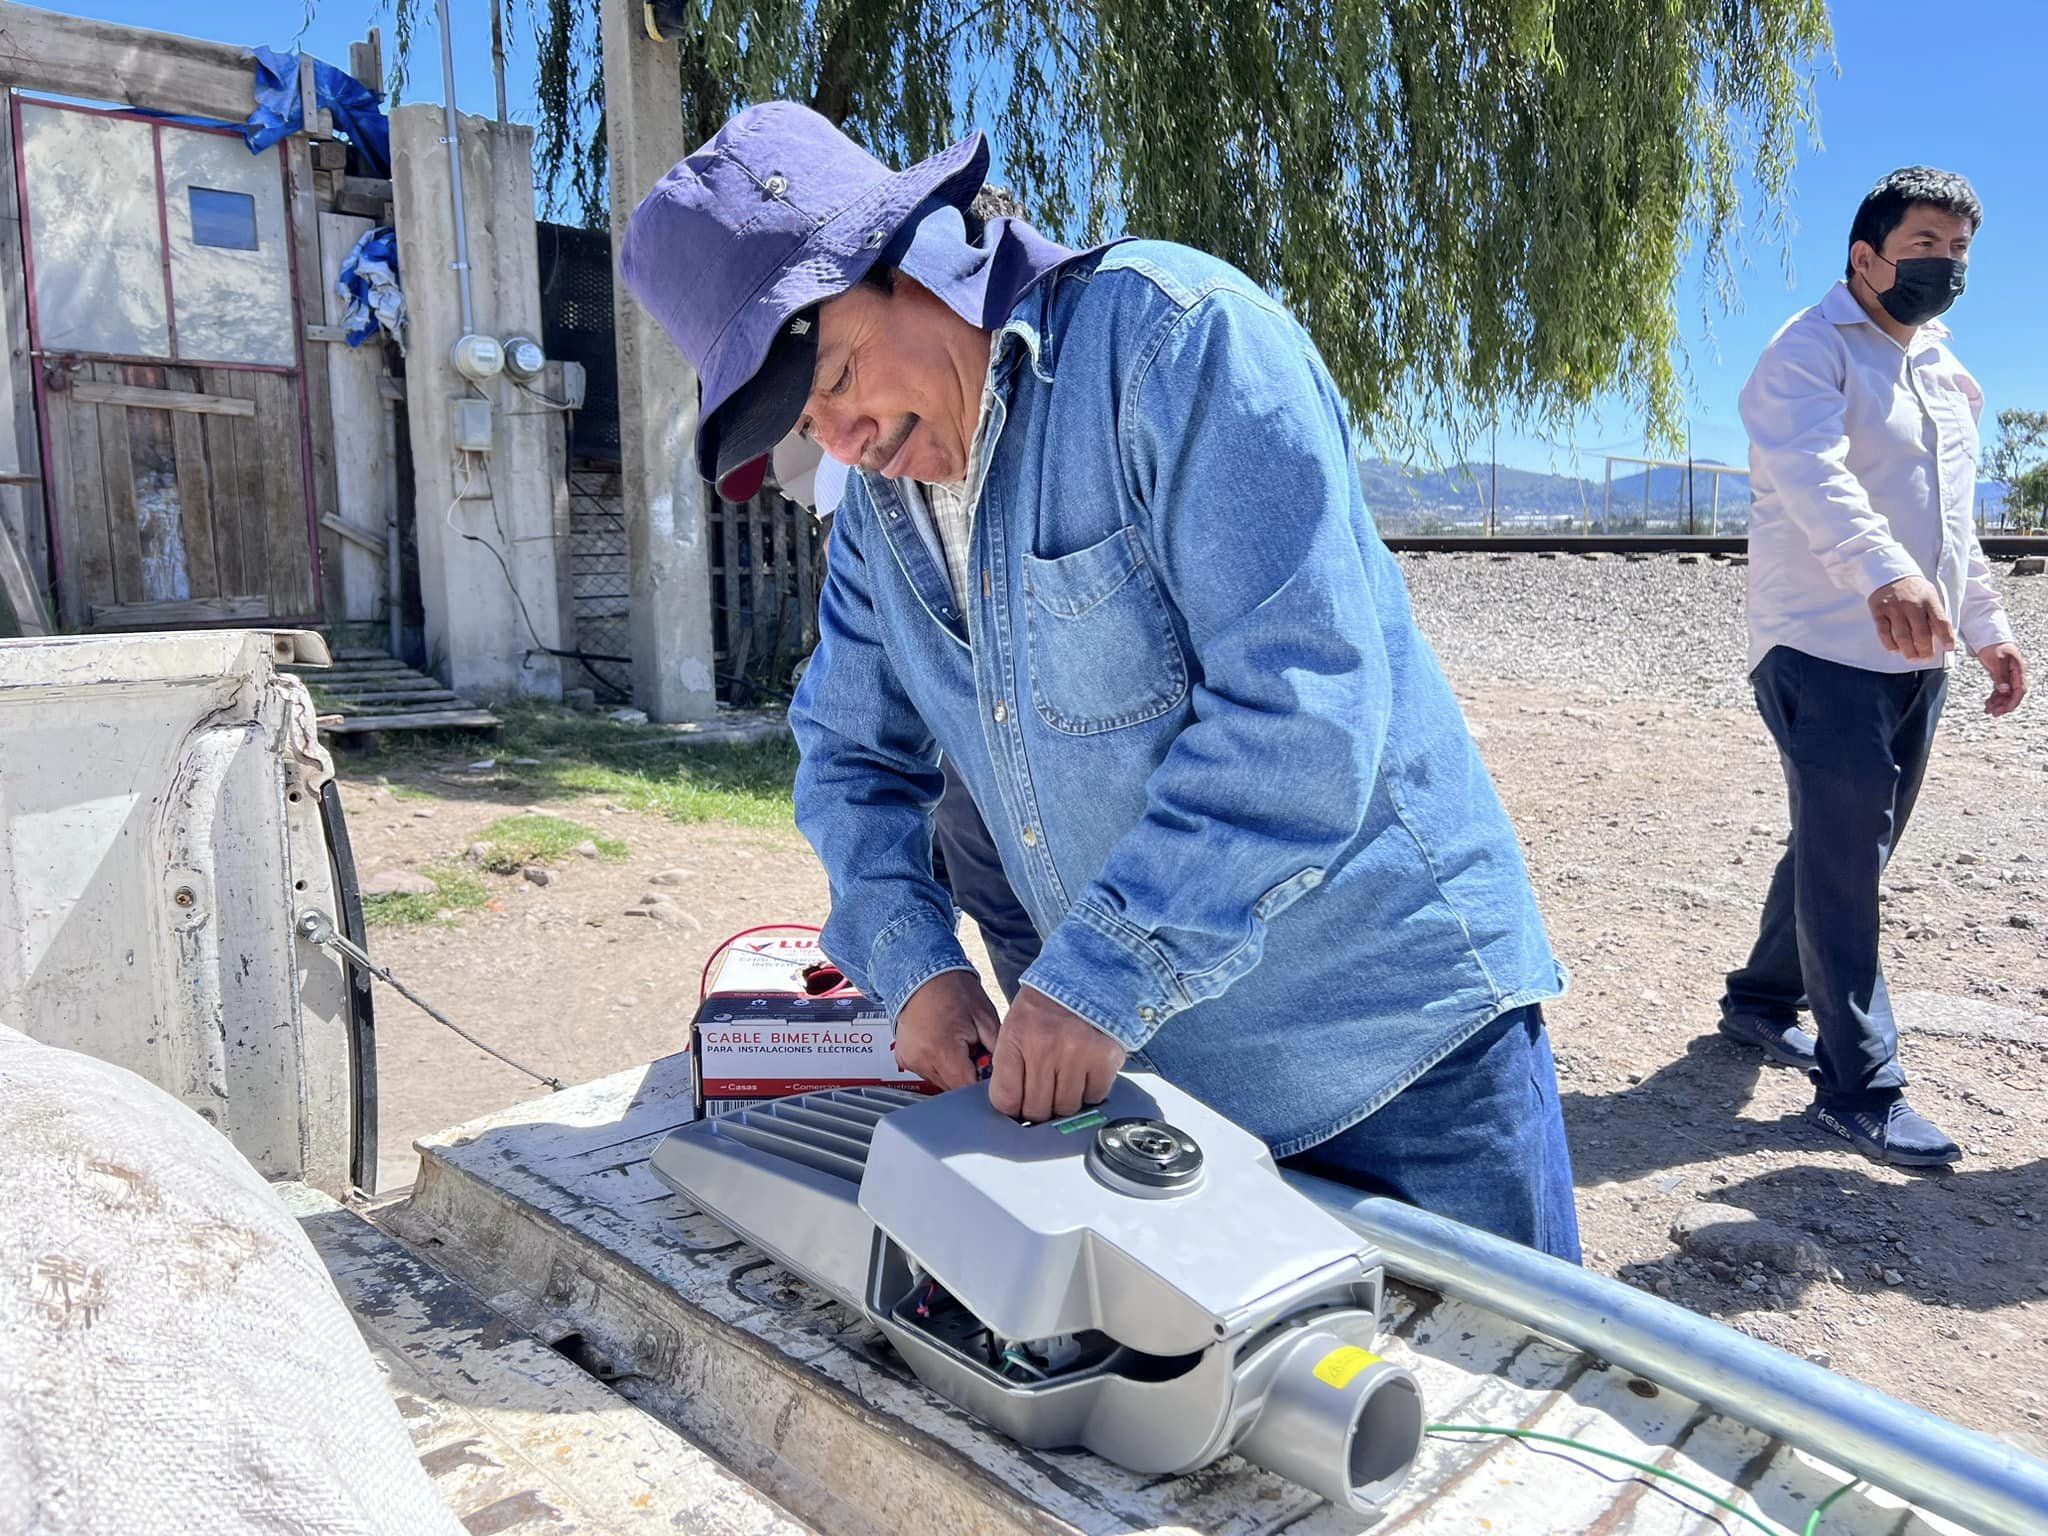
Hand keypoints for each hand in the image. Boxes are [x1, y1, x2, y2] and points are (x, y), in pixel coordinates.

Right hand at [893, 971, 999, 1090]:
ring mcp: (909, 1060)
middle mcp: (921, 1059)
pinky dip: (938, 1064)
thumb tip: (1003, 1077)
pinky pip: (927, 1072)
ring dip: (952, 1070)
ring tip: (956, 1043)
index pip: (967, 1087)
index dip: (982, 1081)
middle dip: (967, 1074)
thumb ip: (996, 1054)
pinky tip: (941, 1043)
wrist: (925, 973)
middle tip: (972, 1048)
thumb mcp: (986, 1020)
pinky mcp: (903, 1059)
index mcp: (941, 1050)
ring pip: (940, 1082)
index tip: (988, 1069)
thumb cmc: (955, 990)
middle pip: (953, 1087)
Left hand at [988, 986, 1125, 1121]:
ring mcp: (1077, 1054)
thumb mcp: (1015, 1027)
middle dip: (1039, 1107)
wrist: (1086, 975)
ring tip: (1067, 1076)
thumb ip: (1010, 1066)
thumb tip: (1012, 1110)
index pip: (1005, 1099)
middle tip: (1045, 1092)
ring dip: (1066, 1099)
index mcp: (1016, 1038)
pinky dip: (1090, 1091)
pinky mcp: (1105, 1058)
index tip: (1019, 1104)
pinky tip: (1086, 1072)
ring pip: (1067, 1108)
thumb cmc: (1046, 1007)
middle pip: (1037, 1110)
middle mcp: (1045, 1048)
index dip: (1012, 1107)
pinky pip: (1094, 1096)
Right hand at [1868, 576, 1956, 661]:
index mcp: (1929, 600)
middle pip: (1921, 633)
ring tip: (1912, 657)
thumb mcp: (1929, 595)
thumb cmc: (1913, 589)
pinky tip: (1895, 649)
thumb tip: (1941, 637)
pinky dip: (1890, 644)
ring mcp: (1894, 608)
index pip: (1941, 621)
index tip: (1949, 649)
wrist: (1889, 573)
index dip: (1946, 637)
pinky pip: (1884, 633)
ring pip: (1902, 636)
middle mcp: (1912, 604)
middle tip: (1925, 658)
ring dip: (1908, 651)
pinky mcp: (1879, 611)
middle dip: (1925, 650)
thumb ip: (1934, 614)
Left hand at [1978, 642, 2028, 717]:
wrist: (1988, 637)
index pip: (2019, 690)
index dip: (2013, 702)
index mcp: (2018, 670)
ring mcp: (2008, 675)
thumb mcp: (1996, 660)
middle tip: (1993, 713)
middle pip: (2013, 694)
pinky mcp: (2000, 675)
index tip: (2005, 710)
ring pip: (2006, 693)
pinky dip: (1994, 697)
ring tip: (1988, 710)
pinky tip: (1988, 703)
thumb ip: (2000, 675)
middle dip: (2004, 705)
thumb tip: (2004, 690)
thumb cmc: (1994, 645)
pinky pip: (2000, 689)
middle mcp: (2015, 674)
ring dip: (1998, 703)